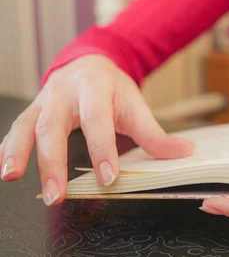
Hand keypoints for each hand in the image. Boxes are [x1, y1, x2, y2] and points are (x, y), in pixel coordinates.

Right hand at [0, 55, 193, 205]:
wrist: (89, 63)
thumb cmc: (112, 88)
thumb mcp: (135, 105)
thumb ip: (155, 134)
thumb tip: (183, 153)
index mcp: (95, 88)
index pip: (98, 121)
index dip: (102, 149)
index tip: (108, 176)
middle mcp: (65, 93)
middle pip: (55, 126)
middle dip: (53, 161)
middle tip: (57, 194)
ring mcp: (44, 101)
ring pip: (28, 126)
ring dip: (19, 153)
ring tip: (14, 177)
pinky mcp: (32, 111)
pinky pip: (17, 129)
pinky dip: (9, 148)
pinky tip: (7, 169)